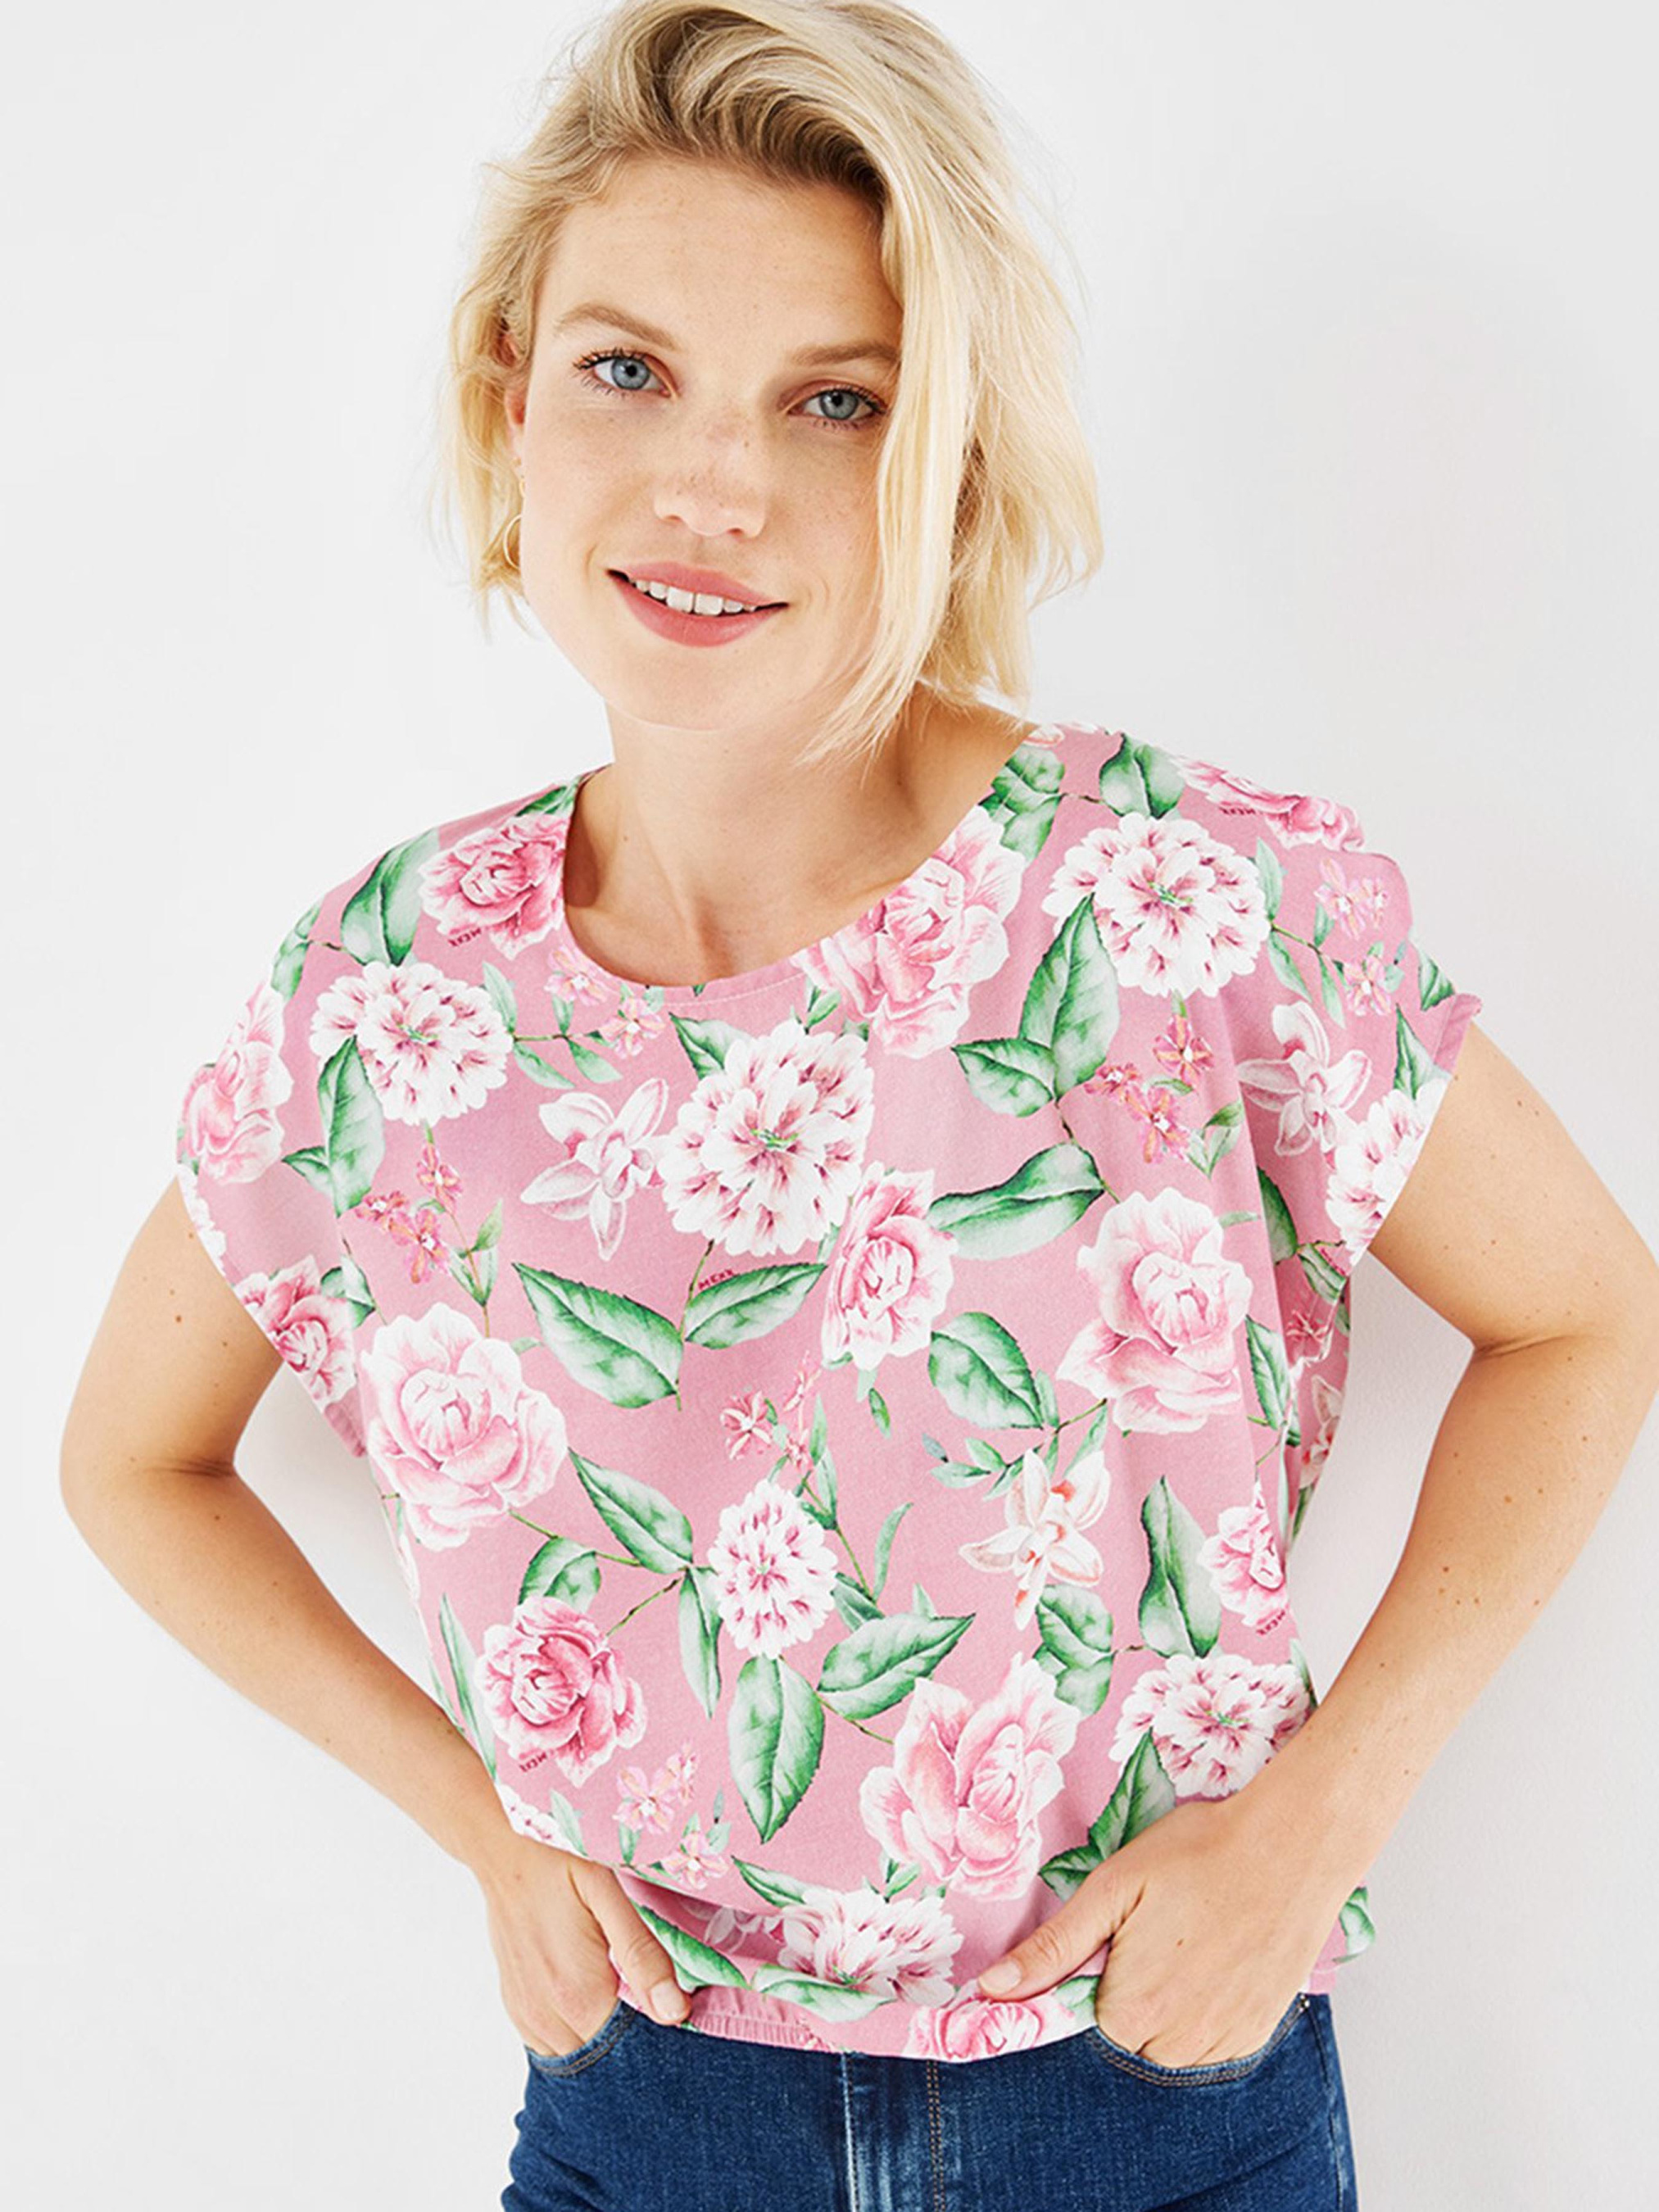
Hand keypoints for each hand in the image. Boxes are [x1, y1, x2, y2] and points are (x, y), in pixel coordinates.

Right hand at [472, 1831, 689, 2057]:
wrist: (503, 1850)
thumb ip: (641, 1955)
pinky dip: (579, 2037)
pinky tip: (597, 2006)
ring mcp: (528, 2017)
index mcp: (578, 1997)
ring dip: (605, 2043)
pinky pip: (553, 2046)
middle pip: (604, 2061)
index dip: (660, 2042)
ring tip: (629, 2005)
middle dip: (633, 2046)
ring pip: (578, 2060)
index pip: (630, 2052)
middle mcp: (548, 2019)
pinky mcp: (517, 2009)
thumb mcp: (608, 1895)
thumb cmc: (559, 1863)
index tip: (679, 2018)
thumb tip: (676, 2012)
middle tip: (658, 2009)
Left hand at [976, 1793, 1348, 2067]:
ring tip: (1194, 1934)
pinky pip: (1214, 2037)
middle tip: (1163, 1923)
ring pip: (1172, 2038)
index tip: (1128, 1928)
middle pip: (1130, 2029)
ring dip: (1172, 2000)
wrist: (1293, 1846)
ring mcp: (1225, 2041)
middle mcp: (1179, 2044)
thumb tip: (993, 1991)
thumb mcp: (1112, 1888)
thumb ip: (1053, 1948)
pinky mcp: (1259, 2032)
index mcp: (1132, 2011)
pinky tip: (1223, 1952)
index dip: (1102, 1965)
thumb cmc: (1199, 1854)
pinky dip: (1210, 2004)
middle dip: (1135, 1984)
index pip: (1088, 2012)